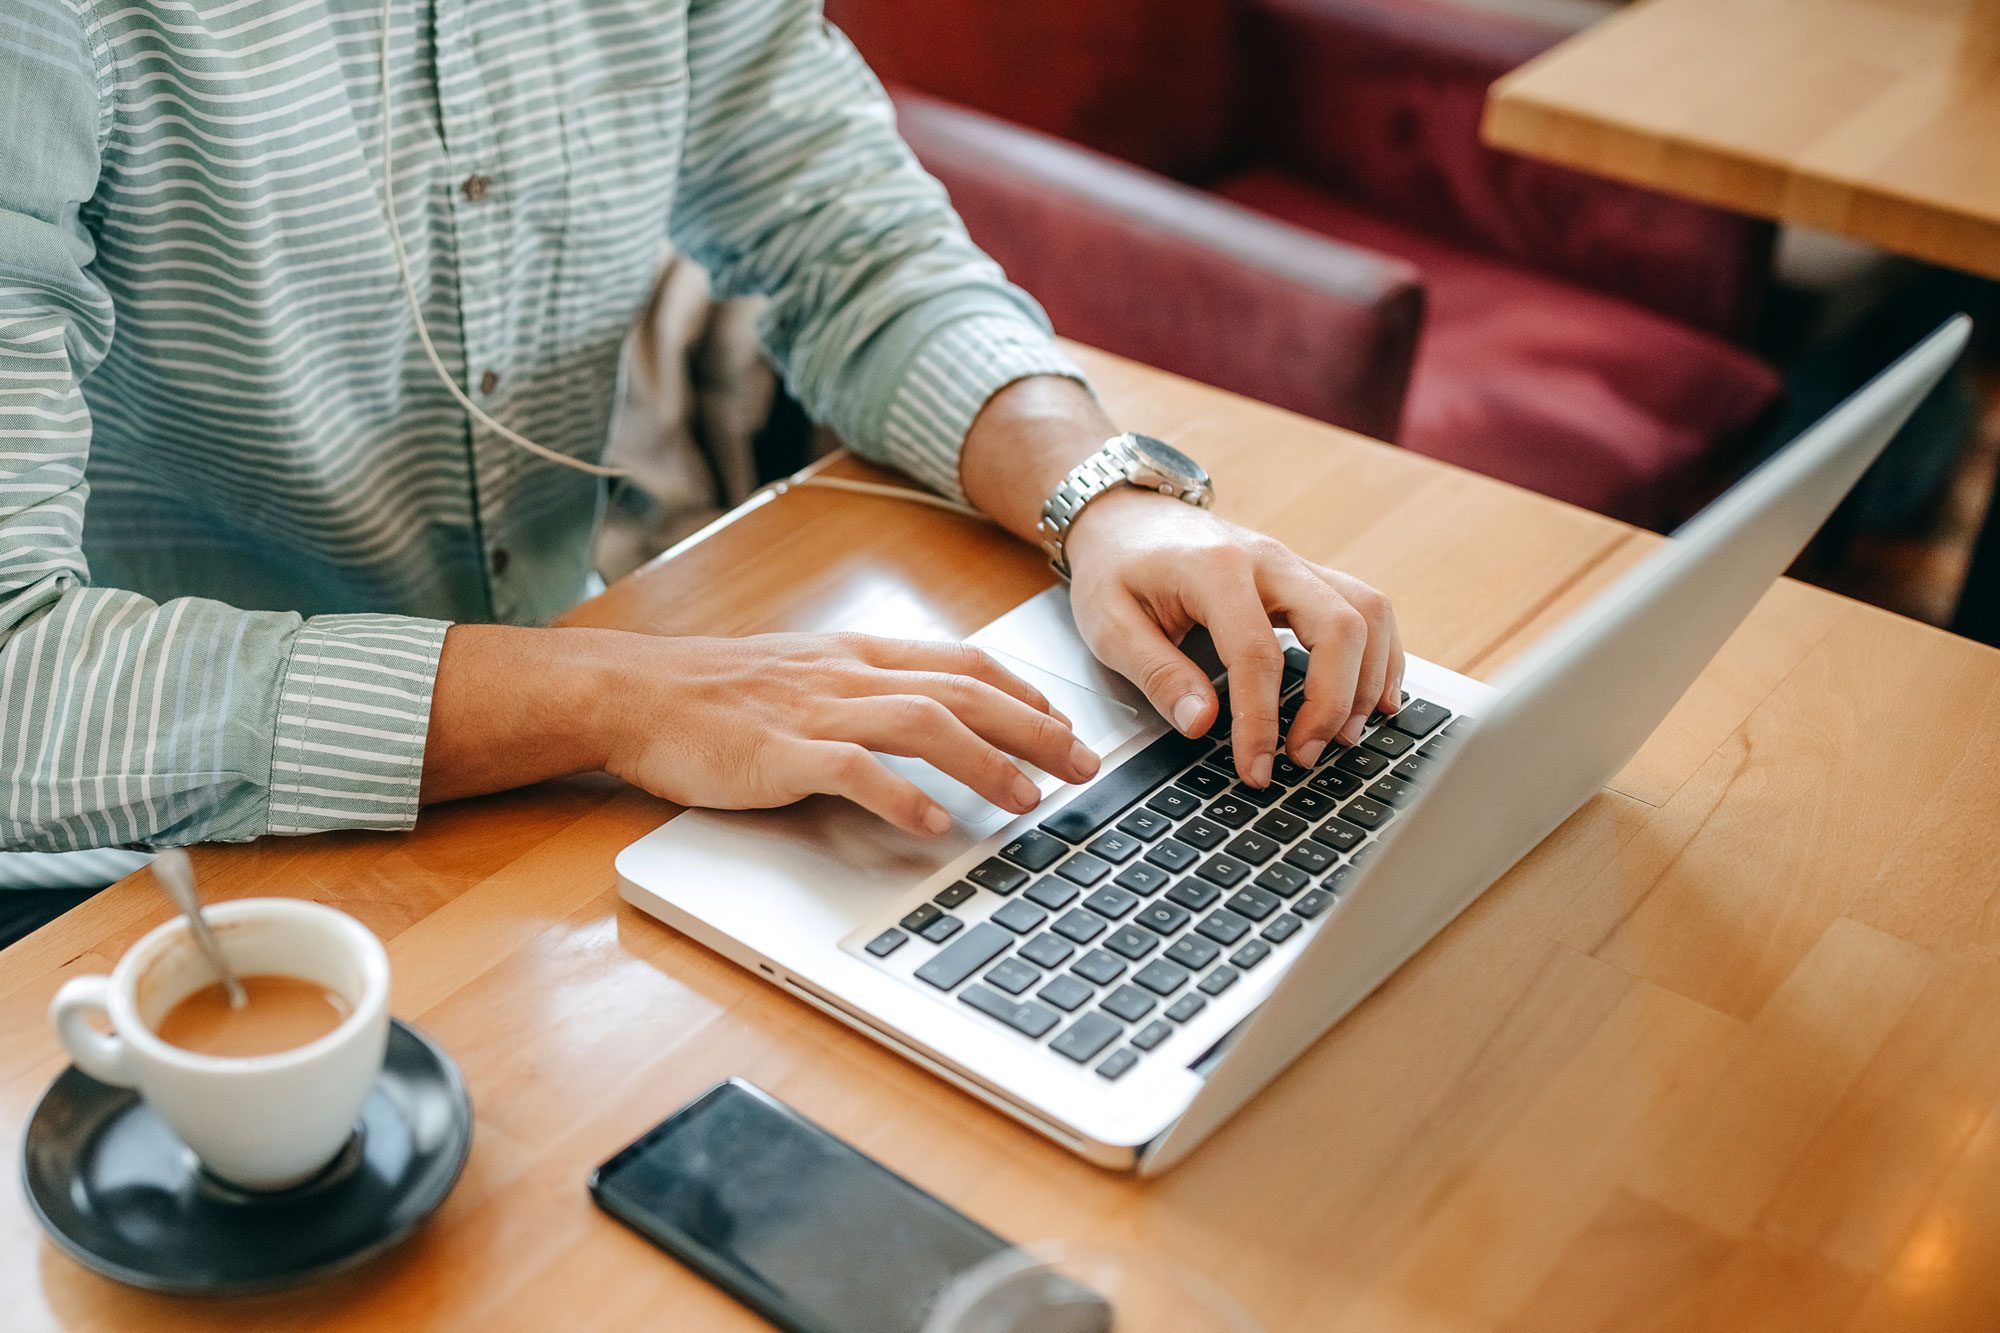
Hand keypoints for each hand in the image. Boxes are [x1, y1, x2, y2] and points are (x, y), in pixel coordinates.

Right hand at [593, 631, 1098, 834]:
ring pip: (924, 723)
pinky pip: (854, 770)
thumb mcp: (804, 675)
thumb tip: (926, 720)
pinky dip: (900, 796)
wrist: (635, 693)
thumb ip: (864, 691)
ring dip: (986, 761)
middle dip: (1035, 729)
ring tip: (1029, 798)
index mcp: (858, 655)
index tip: (1066, 724)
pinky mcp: (781, 752)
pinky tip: (934, 825)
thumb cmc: (715, 694)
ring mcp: (817, 711)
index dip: (1024, 694)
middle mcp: (850, 675)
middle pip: (964, 692)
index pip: (963, 664)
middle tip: (1084, 765)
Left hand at [1063, 489, 1403, 786]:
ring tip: (1343, 737)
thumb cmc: (1116, 567)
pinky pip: (1367, 608)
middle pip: (1340, 625)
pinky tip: (1376, 699)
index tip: (1256, 768)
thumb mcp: (1109, 623)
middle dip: (1334, 702)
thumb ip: (1156, 673)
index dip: (1262, 721)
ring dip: (1367, 680)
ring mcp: (1296, 564)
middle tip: (1305, 756)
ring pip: (1368, 611)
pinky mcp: (1307, 577)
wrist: (1128, 513)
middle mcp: (1269, 560)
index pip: (1258, 654)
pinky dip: (1381, 655)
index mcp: (1215, 569)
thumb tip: (1201, 724)